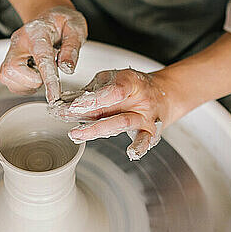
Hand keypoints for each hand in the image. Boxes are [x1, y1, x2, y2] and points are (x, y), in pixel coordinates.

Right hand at [0, 6, 87, 103]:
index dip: (48, 80)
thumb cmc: (62, 22)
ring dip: (28, 83)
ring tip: (41, 71)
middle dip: (32, 80)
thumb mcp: (76, 27)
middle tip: (47, 72)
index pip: (41, 59)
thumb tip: (67, 68)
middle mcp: (18, 42)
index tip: (54, 96)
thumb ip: (72, 47)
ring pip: (8, 78)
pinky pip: (10, 83)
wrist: (49, 17)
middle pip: (12, 70)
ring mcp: (11, 52)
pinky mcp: (9, 63)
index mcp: (36, 32)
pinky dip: (24, 85)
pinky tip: (35, 74)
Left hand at [52, 68, 170, 159]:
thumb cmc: (133, 86)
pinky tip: (130, 153)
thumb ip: (93, 90)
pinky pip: (146, 141)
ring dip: (98, 131)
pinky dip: (139, 147)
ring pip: (124, 124)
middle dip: (89, 118)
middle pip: (115, 110)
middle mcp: (140, 100)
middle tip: (66, 119)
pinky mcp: (151, 131)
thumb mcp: (113, 78)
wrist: (164, 94)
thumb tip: (67, 101)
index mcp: (131, 82)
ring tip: (77, 134)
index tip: (74, 105)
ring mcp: (146, 117)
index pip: (113, 90)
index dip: (93, 99)